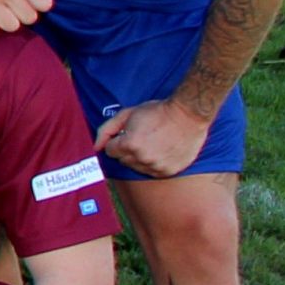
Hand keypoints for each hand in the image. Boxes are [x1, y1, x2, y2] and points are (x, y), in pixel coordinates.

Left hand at [93, 96, 209, 179]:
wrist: (188, 115)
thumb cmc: (157, 112)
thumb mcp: (127, 114)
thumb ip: (106, 130)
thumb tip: (96, 147)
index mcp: (129, 144)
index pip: (110, 151)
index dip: (117, 141)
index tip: (128, 133)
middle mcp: (141, 158)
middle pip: (123, 160)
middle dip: (127, 149)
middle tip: (143, 136)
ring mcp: (156, 166)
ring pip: (137, 167)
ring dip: (140, 157)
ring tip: (154, 142)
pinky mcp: (168, 171)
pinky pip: (152, 172)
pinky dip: (154, 164)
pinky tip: (162, 150)